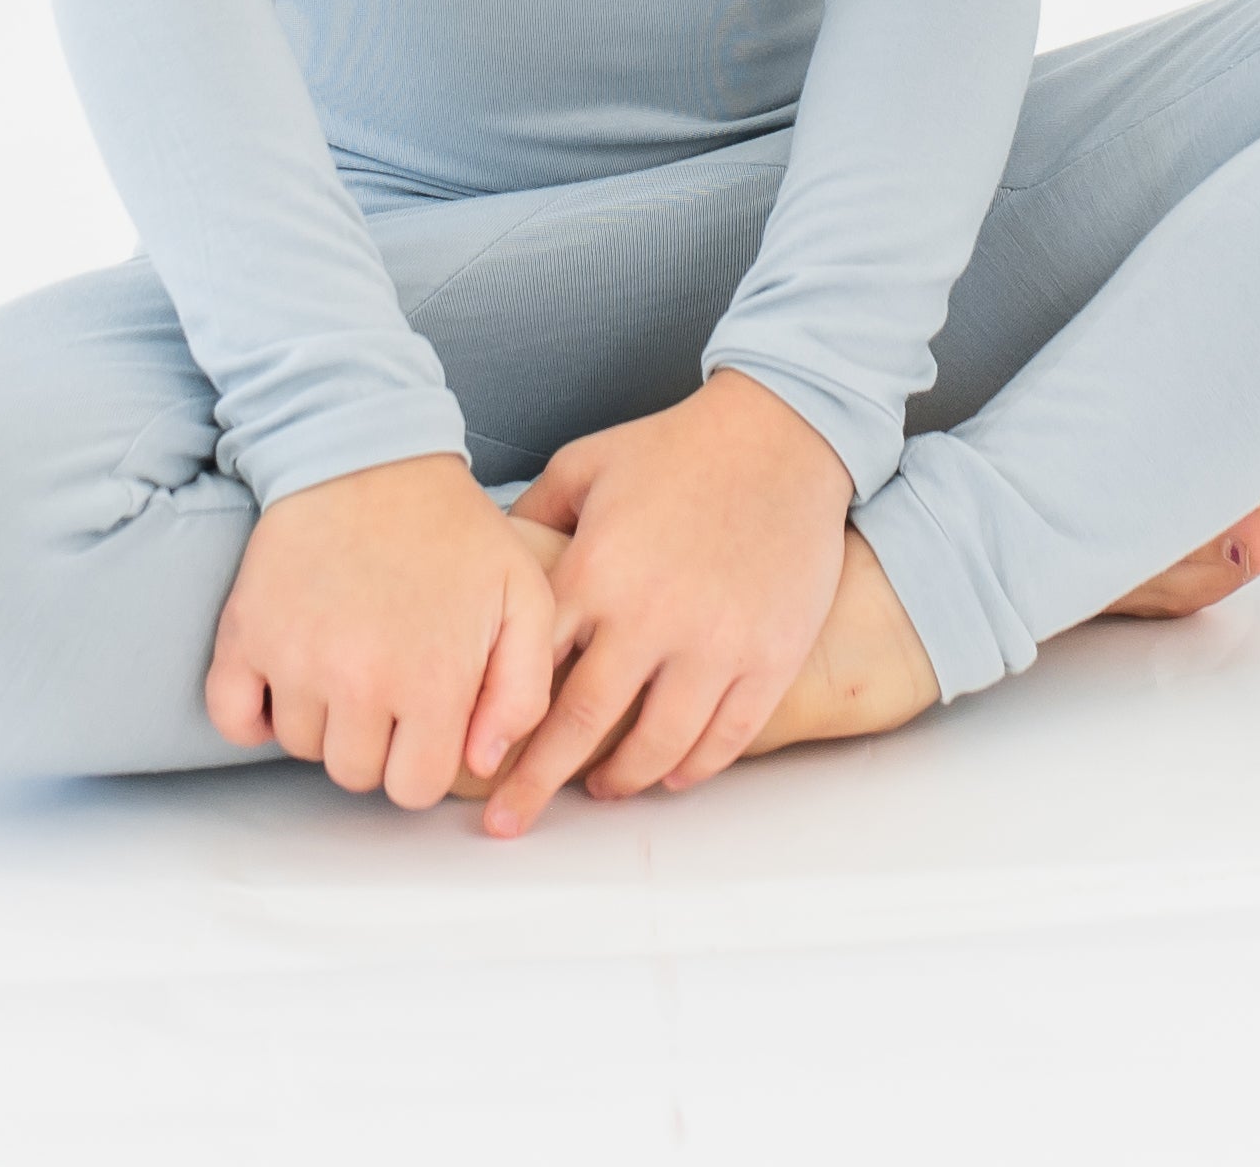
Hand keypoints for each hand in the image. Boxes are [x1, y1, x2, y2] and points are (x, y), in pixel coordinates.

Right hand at [204, 452, 555, 810]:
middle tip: (386, 677)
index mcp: (432, 680)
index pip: (413, 789)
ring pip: (300, 745)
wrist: (369, 454)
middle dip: (375, 739)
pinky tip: (287, 675)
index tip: (424, 712)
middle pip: (353, 774)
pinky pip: (232, 719)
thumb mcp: (523, 597)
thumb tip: (481, 761)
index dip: (422, 756)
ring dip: (322, 716)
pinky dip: (253, 711)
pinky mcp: (244, 634)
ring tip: (346, 655)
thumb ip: (523, 692)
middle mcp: (359, 682)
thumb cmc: (452, 529)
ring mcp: (295, 660)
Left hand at [480, 369, 854, 835]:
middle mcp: (651, 617)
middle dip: (538, 783)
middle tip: (510, 823)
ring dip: (622, 781)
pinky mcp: (768, 658)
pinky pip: (725, 739)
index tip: (477, 765)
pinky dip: (693, 769)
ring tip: (600, 790)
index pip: (532, 671)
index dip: (501, 725)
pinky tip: (670, 775)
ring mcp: (716, 644)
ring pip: (658, 748)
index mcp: (597, 571)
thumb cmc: (678, 448)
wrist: (782, 435)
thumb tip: (492, 554)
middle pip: (584, 725)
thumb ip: (537, 515)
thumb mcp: (588, 464)